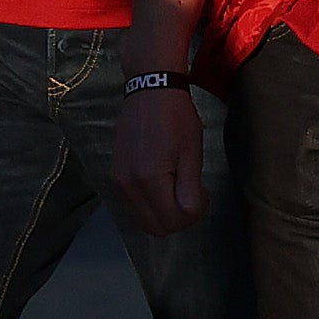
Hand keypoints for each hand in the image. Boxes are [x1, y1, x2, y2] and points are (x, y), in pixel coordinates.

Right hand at [114, 85, 209, 235]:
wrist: (150, 91)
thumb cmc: (176, 119)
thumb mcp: (191, 153)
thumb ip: (190, 189)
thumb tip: (189, 214)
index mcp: (148, 179)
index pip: (172, 221)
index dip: (193, 216)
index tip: (202, 196)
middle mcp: (127, 184)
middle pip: (155, 227)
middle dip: (178, 220)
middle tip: (194, 197)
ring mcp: (118, 181)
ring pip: (144, 219)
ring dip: (165, 213)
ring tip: (180, 187)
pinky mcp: (116, 175)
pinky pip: (136, 204)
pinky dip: (153, 203)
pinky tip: (166, 182)